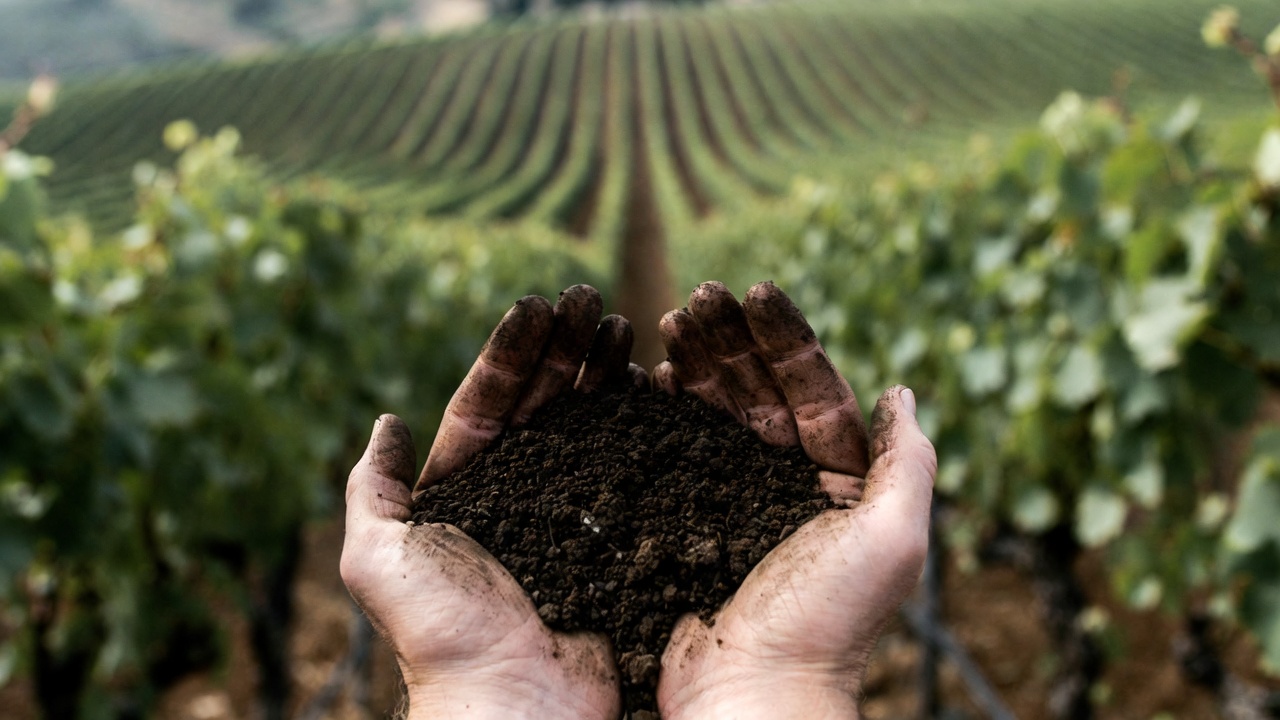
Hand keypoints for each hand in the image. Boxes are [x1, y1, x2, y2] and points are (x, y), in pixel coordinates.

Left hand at [341, 285, 637, 719]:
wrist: (514, 704)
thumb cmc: (442, 633)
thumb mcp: (379, 558)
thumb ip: (371, 491)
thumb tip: (384, 424)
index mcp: (465, 492)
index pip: (487, 404)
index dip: (511, 353)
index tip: (539, 305)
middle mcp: (520, 496)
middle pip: (542, 404)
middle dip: (564, 348)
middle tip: (591, 299)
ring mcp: (571, 514)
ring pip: (588, 426)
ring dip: (603, 373)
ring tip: (624, 326)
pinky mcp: (616, 536)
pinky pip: (630, 468)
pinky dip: (641, 424)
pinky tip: (655, 385)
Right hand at [653, 282, 936, 719]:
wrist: (751, 694)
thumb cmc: (826, 623)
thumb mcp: (891, 540)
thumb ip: (906, 465)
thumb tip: (901, 393)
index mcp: (837, 482)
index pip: (812, 389)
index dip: (787, 338)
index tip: (756, 290)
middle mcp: (785, 484)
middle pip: (758, 390)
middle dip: (731, 338)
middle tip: (698, 295)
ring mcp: (731, 501)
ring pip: (714, 413)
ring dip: (694, 363)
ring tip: (668, 320)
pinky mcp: (684, 520)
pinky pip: (672, 451)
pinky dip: (659, 411)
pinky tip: (643, 376)